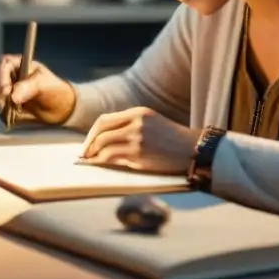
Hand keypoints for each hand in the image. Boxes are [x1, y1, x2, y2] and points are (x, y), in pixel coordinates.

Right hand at [0, 55, 76, 125]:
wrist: (57, 108)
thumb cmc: (53, 89)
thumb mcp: (44, 84)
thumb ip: (30, 87)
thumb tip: (13, 96)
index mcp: (21, 63)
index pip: (4, 63)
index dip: (2, 75)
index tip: (6, 90)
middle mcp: (11, 73)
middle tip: (8, 102)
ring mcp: (6, 86)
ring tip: (13, 108)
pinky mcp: (5, 99)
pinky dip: (1, 108)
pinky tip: (12, 111)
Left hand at [80, 107, 198, 174]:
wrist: (193, 151)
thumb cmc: (174, 141)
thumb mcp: (152, 124)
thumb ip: (131, 127)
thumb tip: (107, 140)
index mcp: (138, 112)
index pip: (105, 119)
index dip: (92, 132)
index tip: (88, 143)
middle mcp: (135, 122)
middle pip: (101, 130)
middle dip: (89, 144)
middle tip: (84, 154)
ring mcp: (136, 137)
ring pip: (103, 144)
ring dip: (93, 154)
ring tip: (90, 162)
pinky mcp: (138, 153)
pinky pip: (111, 157)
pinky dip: (101, 162)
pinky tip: (99, 166)